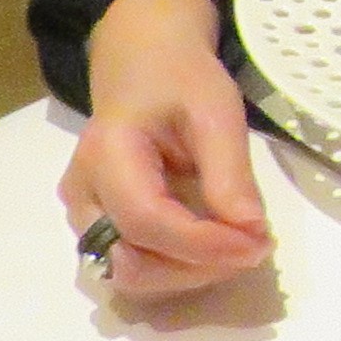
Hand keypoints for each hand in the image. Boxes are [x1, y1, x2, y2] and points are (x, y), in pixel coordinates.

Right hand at [61, 0, 271, 302]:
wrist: (146, 66)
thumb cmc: (182, 80)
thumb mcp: (217, 111)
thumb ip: (230, 173)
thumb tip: (251, 232)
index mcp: (106, 154)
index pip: (146, 221)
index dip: (202, 244)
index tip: (257, 244)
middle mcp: (82, 194)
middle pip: (129, 262)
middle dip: (195, 268)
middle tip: (255, 249)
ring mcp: (83, 214)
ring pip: (127, 274)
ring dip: (187, 274)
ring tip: (239, 248)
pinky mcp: (97, 225)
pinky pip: (130, 263)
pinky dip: (174, 266)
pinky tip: (213, 247)